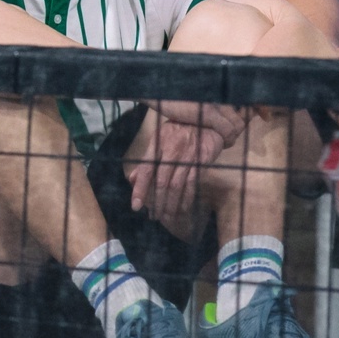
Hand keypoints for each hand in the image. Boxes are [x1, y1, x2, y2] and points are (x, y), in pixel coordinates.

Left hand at [127, 101, 250, 224]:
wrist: (206, 120)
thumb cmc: (178, 130)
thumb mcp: (159, 139)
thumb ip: (146, 160)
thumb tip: (133, 179)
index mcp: (158, 145)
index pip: (146, 170)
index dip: (140, 189)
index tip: (136, 206)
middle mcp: (171, 151)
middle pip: (161, 182)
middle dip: (157, 202)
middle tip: (154, 216)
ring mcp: (187, 157)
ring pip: (177, 185)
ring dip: (171, 204)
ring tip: (167, 217)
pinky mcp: (201, 162)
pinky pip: (193, 184)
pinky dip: (187, 198)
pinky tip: (183, 208)